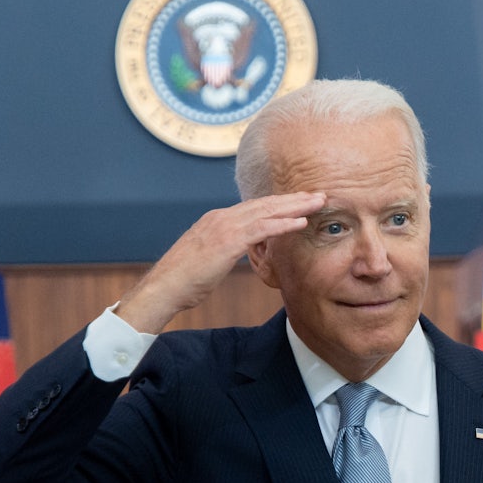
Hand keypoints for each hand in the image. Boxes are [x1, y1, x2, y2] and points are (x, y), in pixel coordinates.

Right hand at [115, 191, 325, 332]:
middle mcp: (221, 217)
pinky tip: (301, 222)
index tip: (300, 201)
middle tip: (318, 193)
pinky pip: (261, 229)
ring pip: (267, 211)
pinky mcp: (227, 242)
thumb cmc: (184, 280)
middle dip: (293, 198)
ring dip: (295, 205)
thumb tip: (239, 249)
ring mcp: (224, 227)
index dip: (279, 204)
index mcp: (217, 220)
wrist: (164, 288)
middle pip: (264, 204)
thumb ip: (225, 248)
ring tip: (318, 201)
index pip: (254, 207)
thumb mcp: (208, 258)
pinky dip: (283, 223)